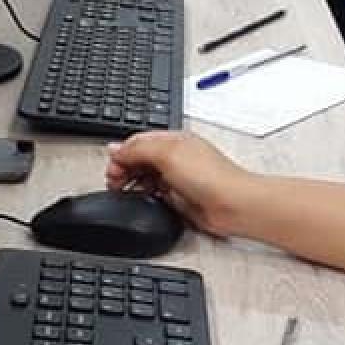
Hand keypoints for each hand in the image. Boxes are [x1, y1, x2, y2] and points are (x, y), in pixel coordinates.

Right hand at [105, 132, 256, 236]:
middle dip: (123, 168)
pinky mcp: (179, 196)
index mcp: (173, 139)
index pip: (138, 140)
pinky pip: (155, 194)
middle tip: (114, 181)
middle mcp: (175, 156)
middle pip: (139, 158)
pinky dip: (144, 195)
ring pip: (145, 176)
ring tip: (123, 190)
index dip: (121, 152)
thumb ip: (138, 149)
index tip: (112, 168)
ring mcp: (178, 177)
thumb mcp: (167, 154)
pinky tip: (142, 199)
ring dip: (131, 182)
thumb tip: (115, 148)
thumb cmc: (211, 176)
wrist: (232, 205)